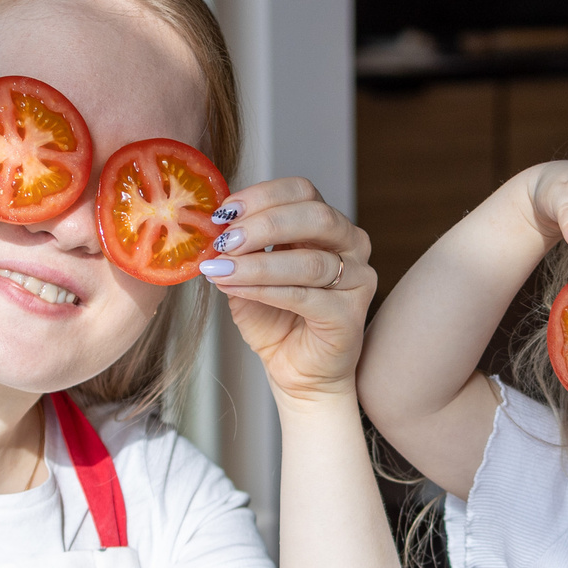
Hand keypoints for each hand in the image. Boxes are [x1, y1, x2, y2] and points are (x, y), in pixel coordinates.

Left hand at [198, 179, 376, 405]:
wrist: (298, 375)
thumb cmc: (277, 322)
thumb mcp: (248, 275)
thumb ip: (238, 250)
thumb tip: (211, 228)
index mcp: (325, 226)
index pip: (301, 191)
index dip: (262, 196)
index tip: (224, 212)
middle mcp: (349, 245)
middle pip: (314, 215)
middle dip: (263, 224)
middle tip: (224, 239)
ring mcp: (356, 279)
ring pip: (308, 260)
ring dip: (257, 263)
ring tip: (220, 269)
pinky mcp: (350, 314)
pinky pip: (304, 295)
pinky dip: (264, 289)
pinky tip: (233, 288)